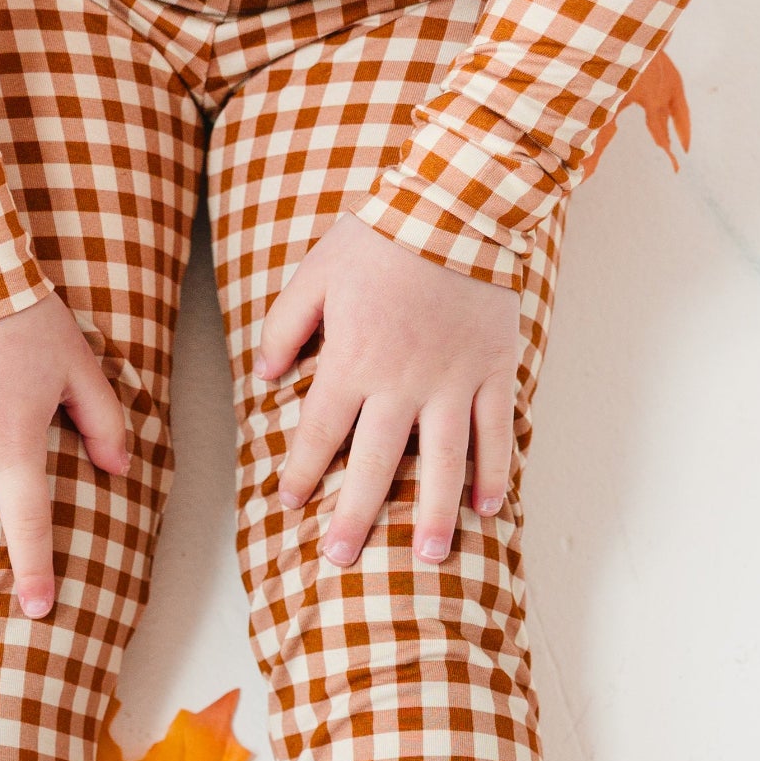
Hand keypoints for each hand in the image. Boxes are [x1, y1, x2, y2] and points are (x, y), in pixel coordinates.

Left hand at [255, 214, 521, 566]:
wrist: (458, 202)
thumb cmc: (380, 236)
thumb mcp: (314, 274)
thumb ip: (284, 328)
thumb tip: (264, 378)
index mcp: (352, 361)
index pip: (319, 432)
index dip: (301, 471)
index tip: (290, 502)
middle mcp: (401, 383)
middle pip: (374, 464)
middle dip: (355, 516)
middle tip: (341, 558)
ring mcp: (453, 382)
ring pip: (442, 462)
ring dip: (433, 514)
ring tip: (428, 557)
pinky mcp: (494, 370)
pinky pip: (495, 431)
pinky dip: (494, 470)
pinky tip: (487, 509)